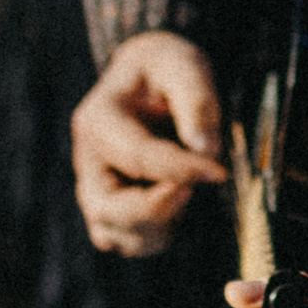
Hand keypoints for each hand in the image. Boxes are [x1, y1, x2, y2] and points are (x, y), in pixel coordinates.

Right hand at [71, 32, 229, 256]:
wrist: (153, 79)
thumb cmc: (168, 69)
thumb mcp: (184, 65)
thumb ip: (196, 101)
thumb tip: (204, 149)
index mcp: (98, 119)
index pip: (137, 156)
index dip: (180, 170)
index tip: (218, 171)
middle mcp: (88, 161)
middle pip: (106, 209)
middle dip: (155, 210)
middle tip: (194, 192)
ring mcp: (95, 189)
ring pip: (113, 234)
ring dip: (156, 228)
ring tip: (189, 195)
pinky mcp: (112, 209)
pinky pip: (126, 241)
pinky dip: (155, 236)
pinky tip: (180, 205)